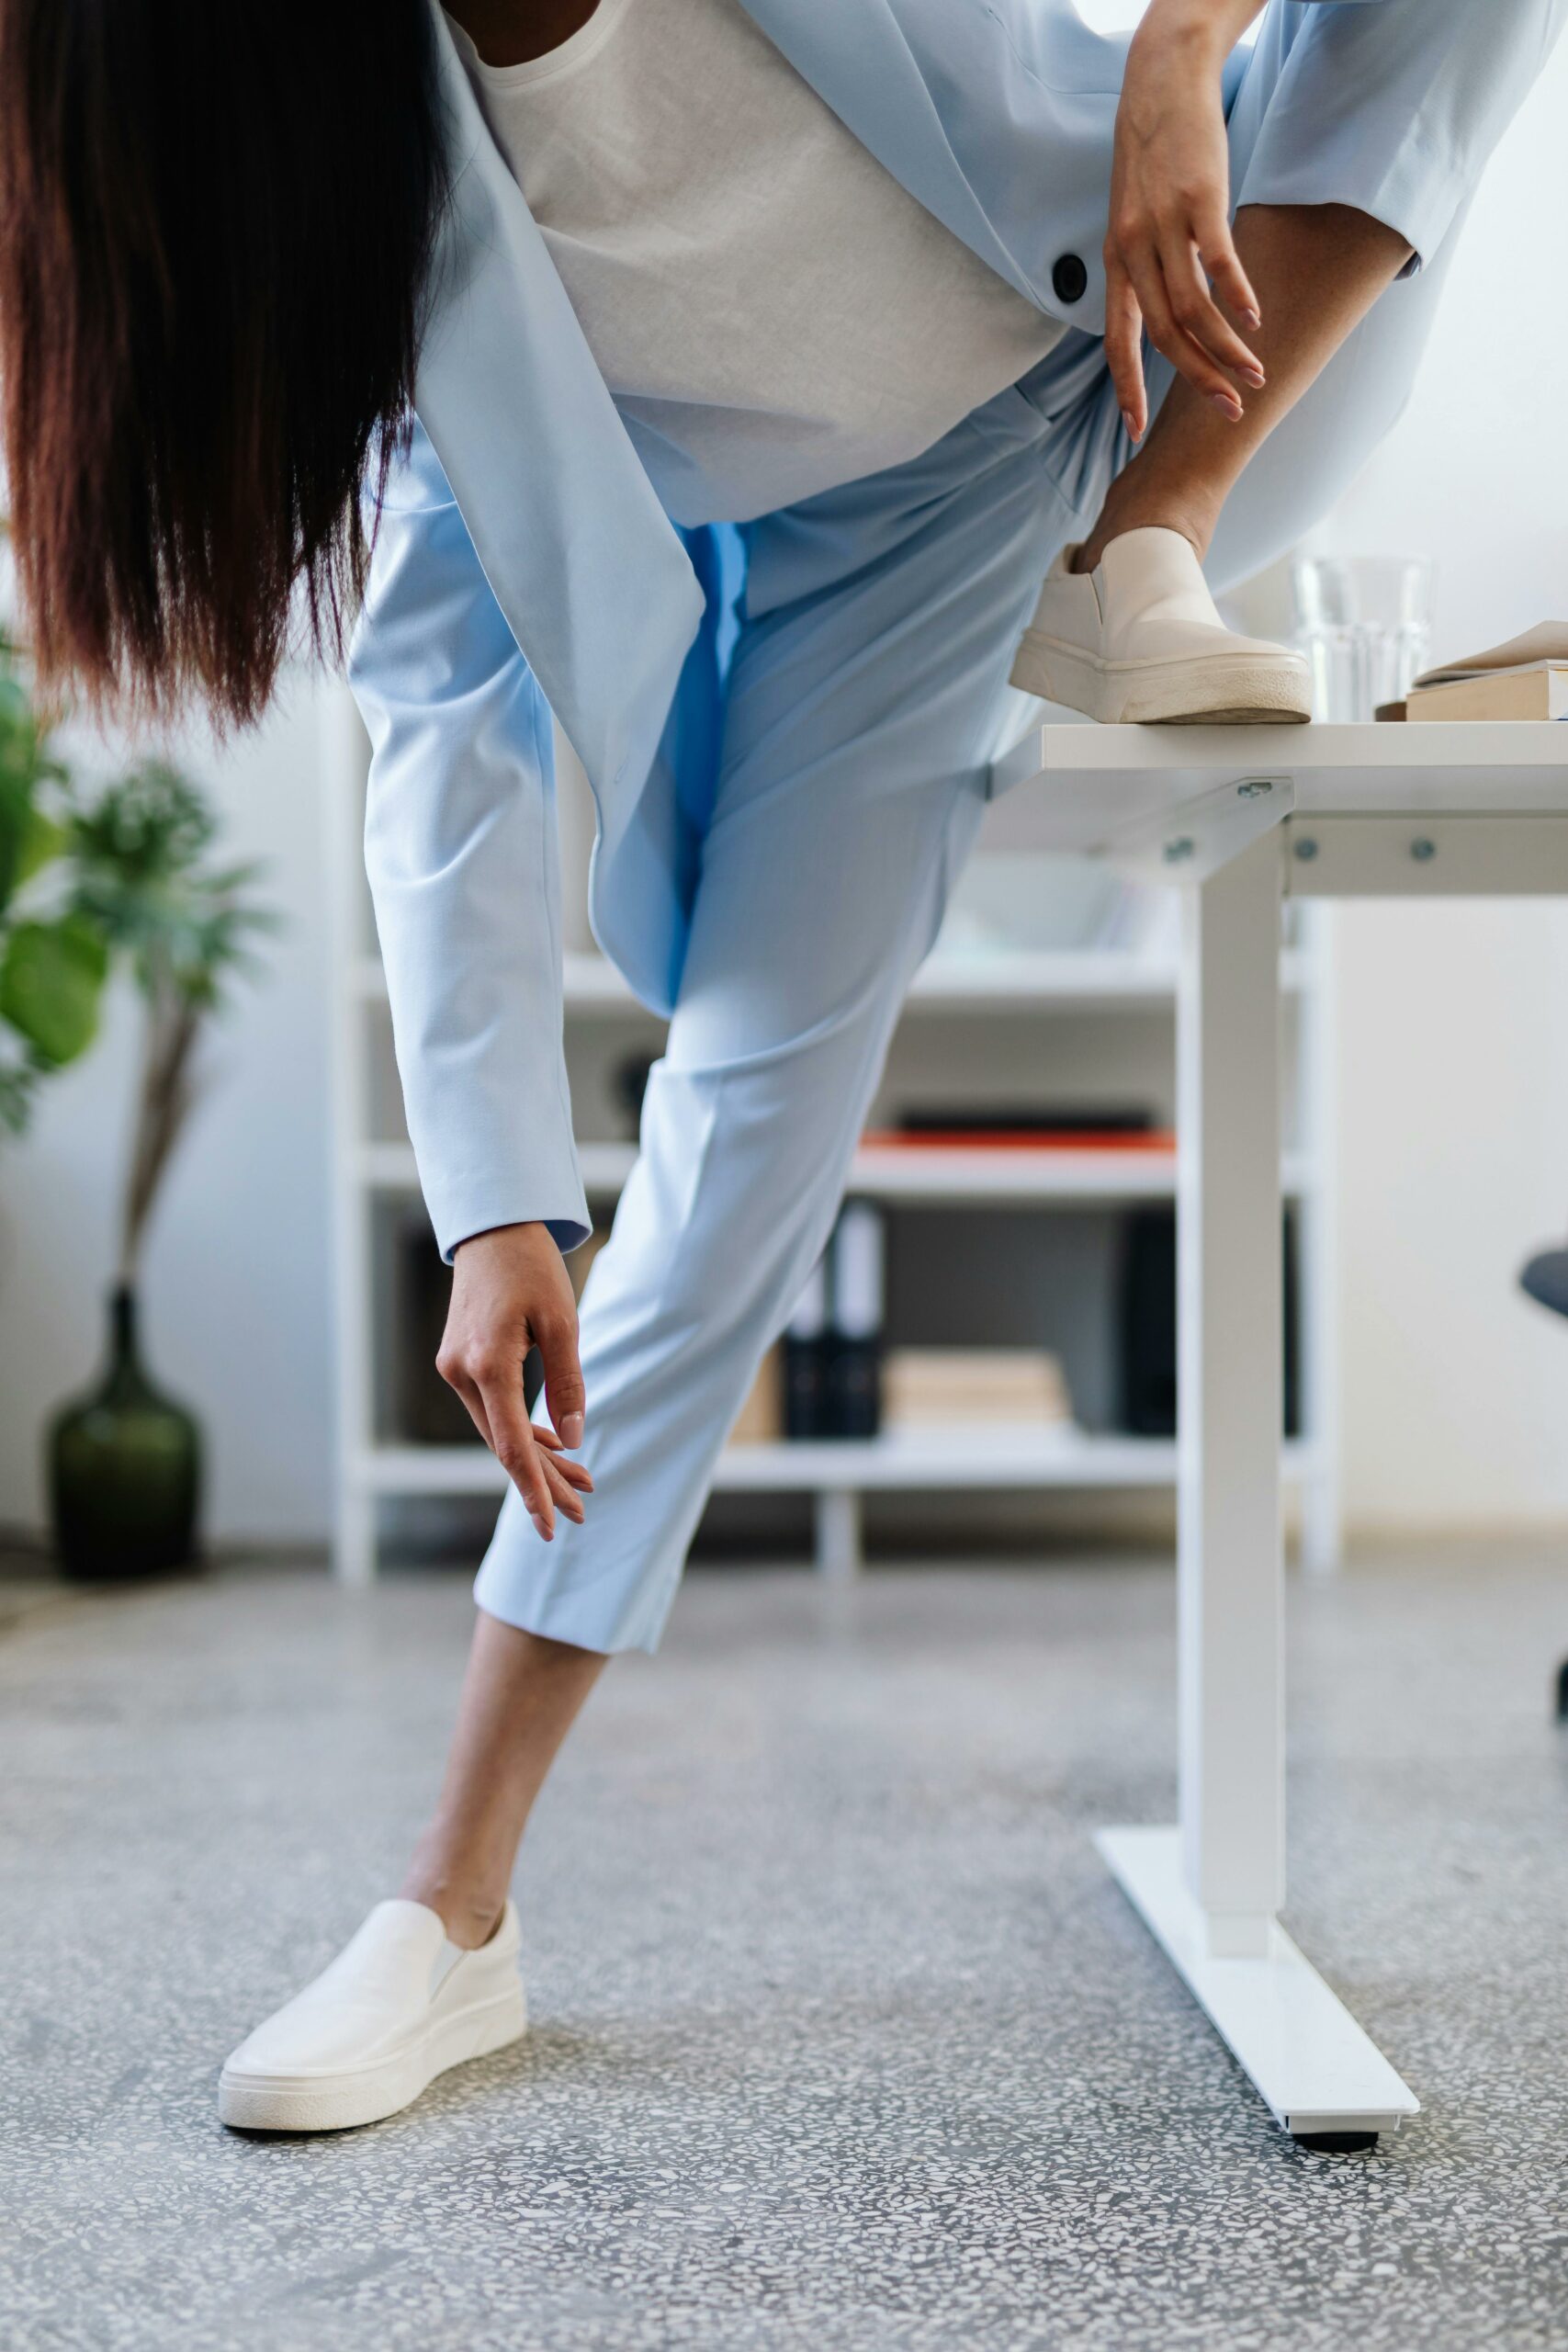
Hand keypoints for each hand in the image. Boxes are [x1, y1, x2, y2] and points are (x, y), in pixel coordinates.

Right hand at [437, 1221, 592, 1540]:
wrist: (492, 1229)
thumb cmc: (532, 1268)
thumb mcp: (563, 1322)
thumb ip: (567, 1383)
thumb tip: (572, 1438)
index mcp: (486, 1364)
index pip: (510, 1445)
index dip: (532, 1489)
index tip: (550, 1525)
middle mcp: (460, 1373)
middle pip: (504, 1445)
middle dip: (544, 1481)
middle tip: (583, 1511)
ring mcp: (454, 1369)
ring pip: (497, 1430)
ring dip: (536, 1458)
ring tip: (580, 1485)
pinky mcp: (459, 1363)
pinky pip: (491, 1409)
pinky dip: (520, 1430)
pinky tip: (553, 1448)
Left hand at [1105, 0, 1265, 441]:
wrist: (1159, 82)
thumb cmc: (1151, 156)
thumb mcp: (1133, 216)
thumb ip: (1144, 266)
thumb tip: (1162, 312)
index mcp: (1115, 262)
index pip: (1117, 342)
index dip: (1126, 389)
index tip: (1135, 433)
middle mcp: (1134, 250)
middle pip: (1165, 336)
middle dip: (1197, 380)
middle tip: (1228, 411)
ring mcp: (1165, 225)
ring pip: (1194, 309)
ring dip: (1227, 349)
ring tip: (1255, 373)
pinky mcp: (1199, 199)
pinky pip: (1218, 262)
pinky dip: (1238, 296)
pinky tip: (1256, 320)